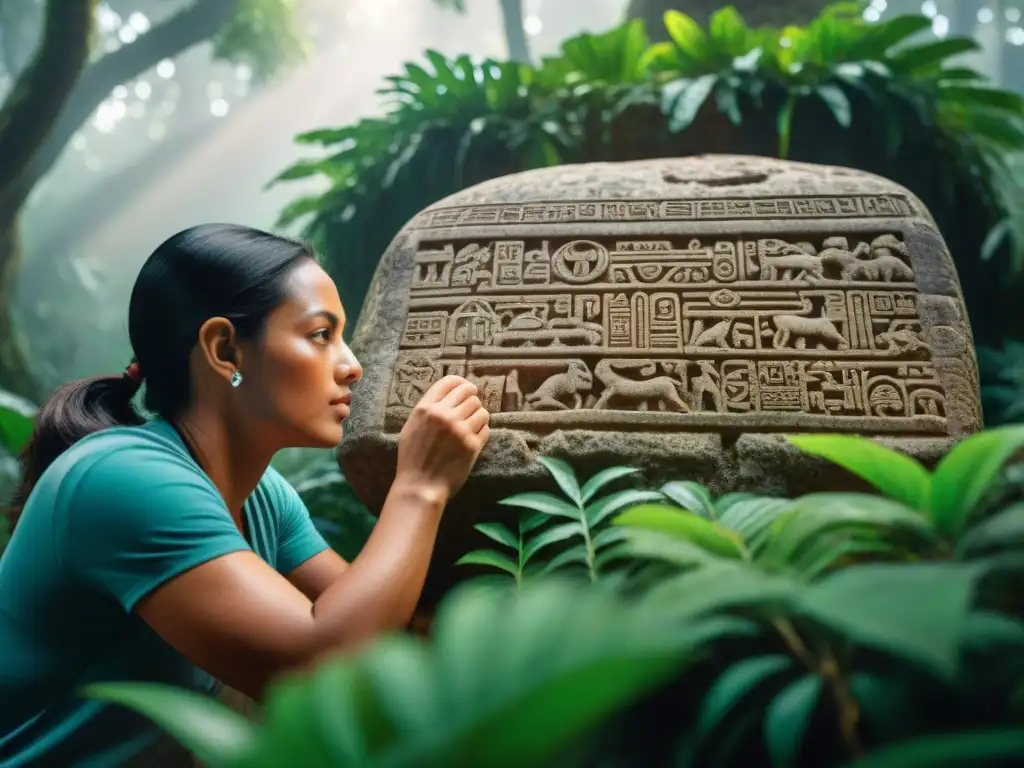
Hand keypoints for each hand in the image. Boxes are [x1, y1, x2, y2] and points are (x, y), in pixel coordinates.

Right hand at [395, 375, 489, 503]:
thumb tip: (449, 395)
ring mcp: (459, 430)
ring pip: (481, 409)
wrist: (420, 486)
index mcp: (425, 408)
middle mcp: (443, 415)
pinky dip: (482, 430)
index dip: (461, 382)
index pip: (450, 382)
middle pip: (469, 392)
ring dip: (478, 415)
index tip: (465, 388)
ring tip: (472, 424)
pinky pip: (486, 428)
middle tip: (471, 406)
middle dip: (472, 398)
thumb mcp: (412, 427)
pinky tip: (473, 437)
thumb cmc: (413, 458)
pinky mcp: (472, 445)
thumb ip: (428, 409)